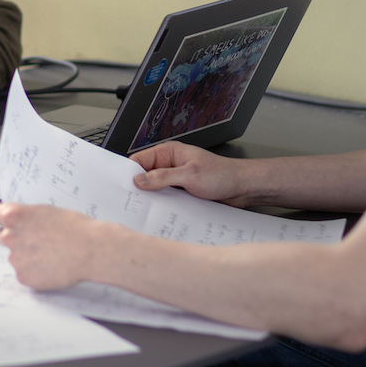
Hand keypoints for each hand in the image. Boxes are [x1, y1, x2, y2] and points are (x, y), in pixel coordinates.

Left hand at [0, 202, 103, 290]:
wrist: (91, 250)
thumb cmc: (75, 228)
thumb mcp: (46, 210)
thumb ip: (25, 216)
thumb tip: (17, 221)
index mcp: (14, 216)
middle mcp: (10, 237)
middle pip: (2, 236)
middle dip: (15, 237)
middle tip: (35, 239)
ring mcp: (16, 259)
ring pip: (15, 256)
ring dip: (26, 255)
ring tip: (50, 253)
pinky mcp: (24, 277)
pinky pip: (24, 272)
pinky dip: (35, 270)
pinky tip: (51, 266)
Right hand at [130, 141, 246, 204]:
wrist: (242, 188)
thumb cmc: (222, 174)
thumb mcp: (190, 175)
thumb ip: (163, 177)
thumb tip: (140, 180)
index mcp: (169, 153)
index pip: (140, 160)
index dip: (130, 172)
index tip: (123, 186)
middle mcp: (170, 166)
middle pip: (145, 176)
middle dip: (139, 188)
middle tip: (132, 201)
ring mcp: (175, 181)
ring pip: (155, 190)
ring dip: (152, 199)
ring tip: (146, 209)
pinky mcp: (182, 194)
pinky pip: (166, 200)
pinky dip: (163, 206)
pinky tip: (162, 213)